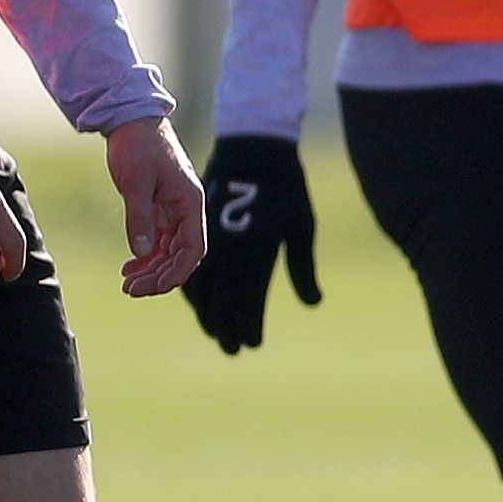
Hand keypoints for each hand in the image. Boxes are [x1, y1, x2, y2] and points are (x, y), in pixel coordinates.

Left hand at [105, 115, 208, 298]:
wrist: (131, 120)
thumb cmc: (137, 146)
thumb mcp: (135, 182)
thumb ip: (139, 218)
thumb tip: (140, 255)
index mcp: (189, 202)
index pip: (193, 249)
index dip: (177, 273)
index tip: (154, 287)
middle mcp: (186, 210)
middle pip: (181, 255)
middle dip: (160, 276)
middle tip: (131, 291)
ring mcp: (173, 210)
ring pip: (169, 251)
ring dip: (152, 270)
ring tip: (128, 284)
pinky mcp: (159, 208)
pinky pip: (157, 241)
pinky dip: (146, 257)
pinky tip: (129, 267)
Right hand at [183, 133, 319, 352]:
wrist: (253, 152)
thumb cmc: (286, 191)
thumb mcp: (302, 227)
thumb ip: (303, 268)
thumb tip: (313, 303)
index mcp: (257, 253)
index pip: (250, 302)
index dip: (249, 326)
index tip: (252, 345)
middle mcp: (230, 251)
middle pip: (223, 302)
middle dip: (226, 328)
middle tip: (231, 350)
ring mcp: (211, 240)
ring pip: (201, 288)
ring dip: (206, 313)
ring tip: (214, 332)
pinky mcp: (198, 231)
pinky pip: (189, 267)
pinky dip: (193, 290)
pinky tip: (198, 302)